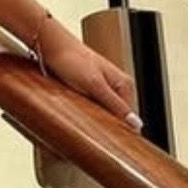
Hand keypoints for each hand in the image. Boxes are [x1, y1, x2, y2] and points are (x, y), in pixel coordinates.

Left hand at [33, 14, 141, 128]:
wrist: (52, 47)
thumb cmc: (72, 60)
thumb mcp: (95, 86)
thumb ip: (115, 104)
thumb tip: (135, 123)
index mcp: (124, 84)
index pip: (129, 117)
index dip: (119, 130)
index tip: (109, 141)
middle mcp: (117, 86)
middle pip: (117, 116)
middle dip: (107, 125)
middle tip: (93, 132)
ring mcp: (104, 88)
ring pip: (105, 113)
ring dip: (96, 120)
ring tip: (84, 121)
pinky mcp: (91, 89)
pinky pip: (94, 108)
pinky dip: (88, 113)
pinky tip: (80, 114)